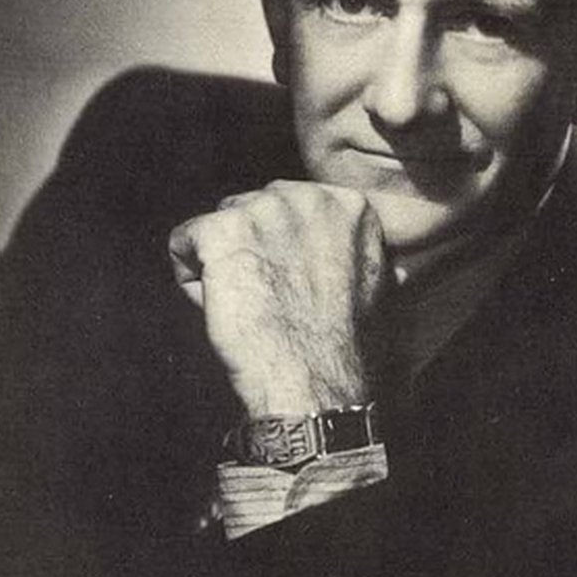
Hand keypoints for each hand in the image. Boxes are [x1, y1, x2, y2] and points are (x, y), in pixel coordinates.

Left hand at [168, 181, 386, 415]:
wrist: (314, 379)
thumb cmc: (343, 347)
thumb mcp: (378, 292)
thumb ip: (365, 261)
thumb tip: (392, 270)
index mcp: (348, 205)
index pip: (291, 207)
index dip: (284, 252)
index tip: (294, 286)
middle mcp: (307, 196)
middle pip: (252, 208)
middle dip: (250, 250)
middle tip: (269, 298)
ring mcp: (263, 210)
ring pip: (218, 226)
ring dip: (222, 265)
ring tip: (249, 306)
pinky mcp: (222, 231)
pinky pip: (184, 241)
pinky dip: (192, 279)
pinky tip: (220, 307)